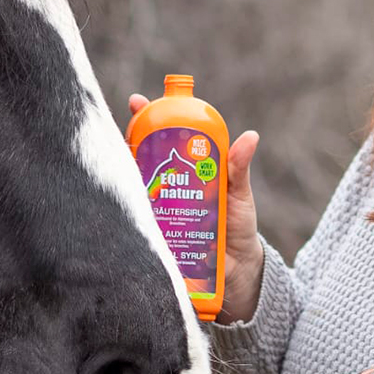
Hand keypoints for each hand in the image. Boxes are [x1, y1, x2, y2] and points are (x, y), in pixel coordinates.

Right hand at [128, 94, 263, 322]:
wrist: (237, 271)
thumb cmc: (238, 226)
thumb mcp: (239, 194)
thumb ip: (239, 168)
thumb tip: (250, 136)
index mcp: (185, 170)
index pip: (162, 136)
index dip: (146, 116)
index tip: (136, 102)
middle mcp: (164, 186)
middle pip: (139, 157)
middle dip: (127, 140)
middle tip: (126, 131)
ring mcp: (156, 209)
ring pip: (132, 187)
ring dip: (124, 175)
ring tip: (123, 164)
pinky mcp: (153, 235)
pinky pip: (136, 221)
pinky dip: (127, 213)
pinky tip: (123, 206)